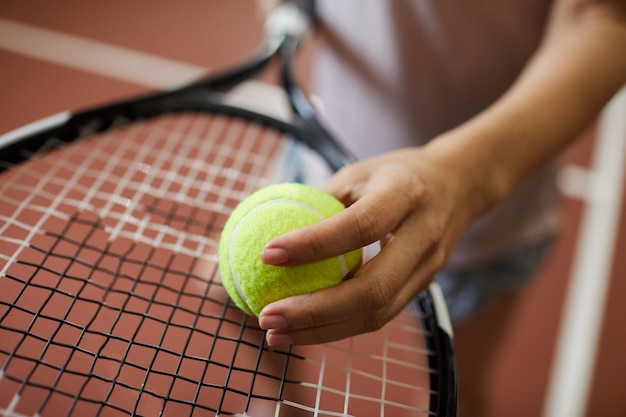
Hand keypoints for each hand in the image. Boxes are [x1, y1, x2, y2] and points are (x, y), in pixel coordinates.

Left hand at [258, 144, 481, 345]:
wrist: (461, 185)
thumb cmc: (396, 175)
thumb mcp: (358, 173)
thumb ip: (320, 201)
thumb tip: (262, 226)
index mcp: (405, 194)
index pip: (360, 225)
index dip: (313, 244)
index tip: (266, 255)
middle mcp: (423, 235)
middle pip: (372, 289)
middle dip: (314, 311)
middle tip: (266, 317)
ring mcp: (429, 267)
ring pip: (377, 313)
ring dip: (321, 330)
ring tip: (276, 333)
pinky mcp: (424, 286)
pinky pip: (379, 315)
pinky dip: (338, 327)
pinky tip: (304, 328)